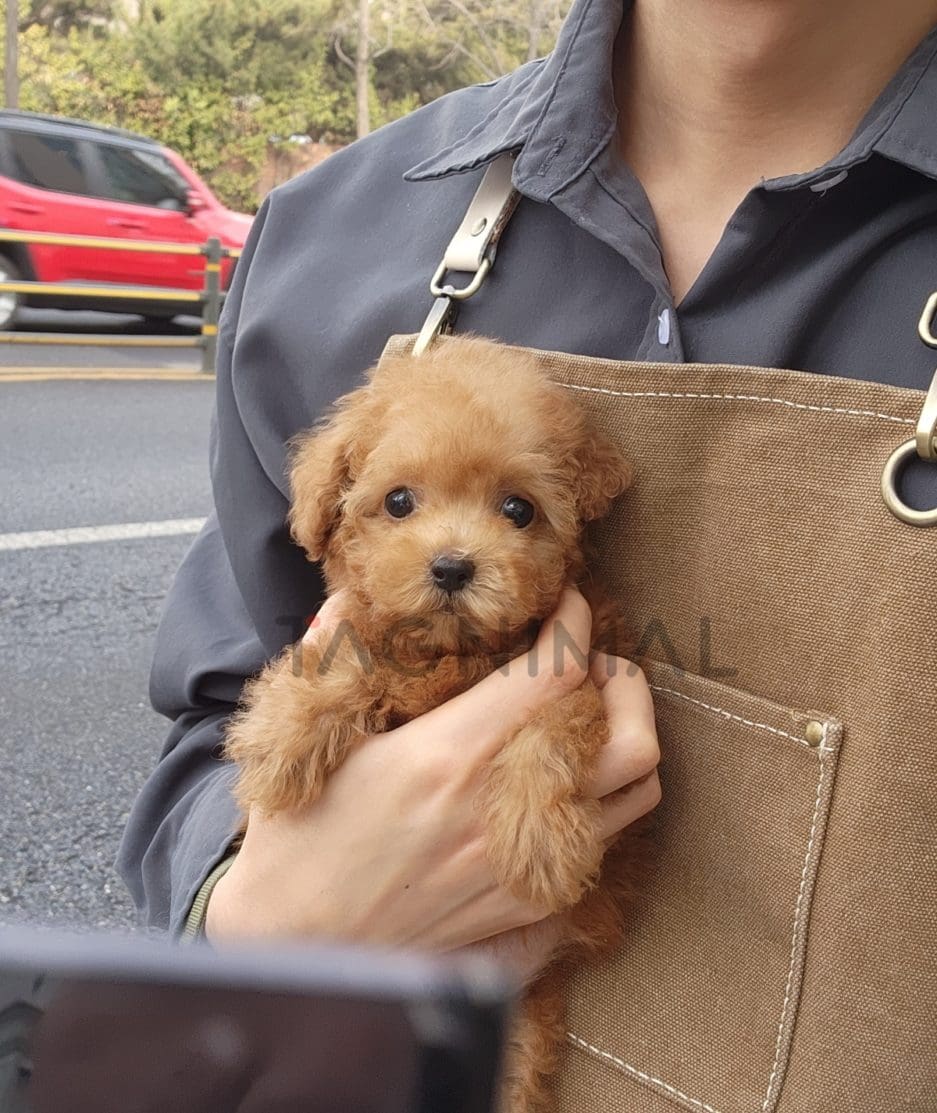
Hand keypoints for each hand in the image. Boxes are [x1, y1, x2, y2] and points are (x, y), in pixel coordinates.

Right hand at [206, 587, 659, 953]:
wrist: (299, 946)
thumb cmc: (299, 841)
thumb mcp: (310, 741)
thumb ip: (332, 658)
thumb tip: (347, 598)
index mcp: (450, 757)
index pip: (553, 674)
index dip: (572, 623)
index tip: (564, 604)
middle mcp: (502, 810)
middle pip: (626, 735)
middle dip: (622, 680)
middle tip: (590, 661)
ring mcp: (525, 862)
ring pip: (634, 791)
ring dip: (626, 737)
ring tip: (592, 715)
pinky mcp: (530, 902)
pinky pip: (608, 841)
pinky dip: (607, 797)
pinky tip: (567, 777)